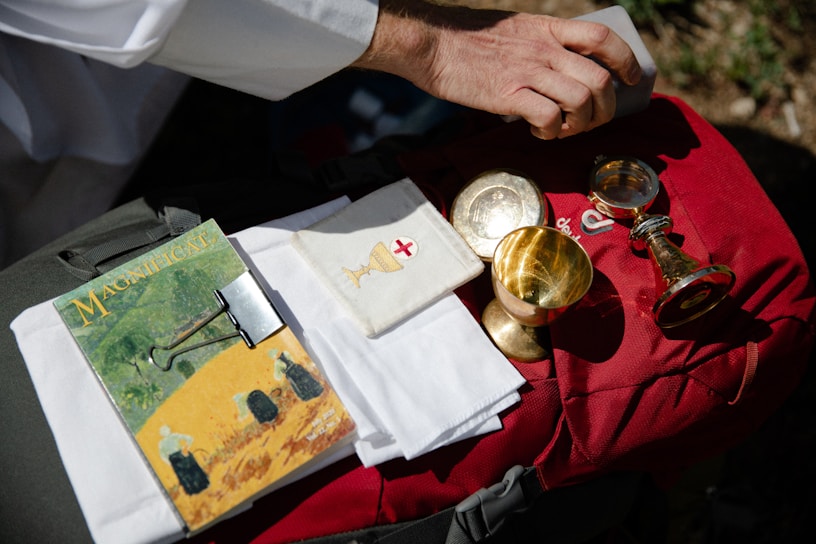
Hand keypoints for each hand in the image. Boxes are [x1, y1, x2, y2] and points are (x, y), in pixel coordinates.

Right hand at [352, 1, 641, 139]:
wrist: (432, 44)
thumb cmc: (465, 40)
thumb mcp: (513, 29)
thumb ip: (539, 44)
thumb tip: (555, 68)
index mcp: (547, 29)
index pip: (602, 37)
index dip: (625, 60)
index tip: (628, 79)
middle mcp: (545, 49)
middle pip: (599, 79)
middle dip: (604, 108)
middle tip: (590, 121)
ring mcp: (529, 71)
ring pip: (581, 100)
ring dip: (580, 123)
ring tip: (564, 129)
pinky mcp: (509, 94)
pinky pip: (550, 117)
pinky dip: (552, 131)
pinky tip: (539, 131)